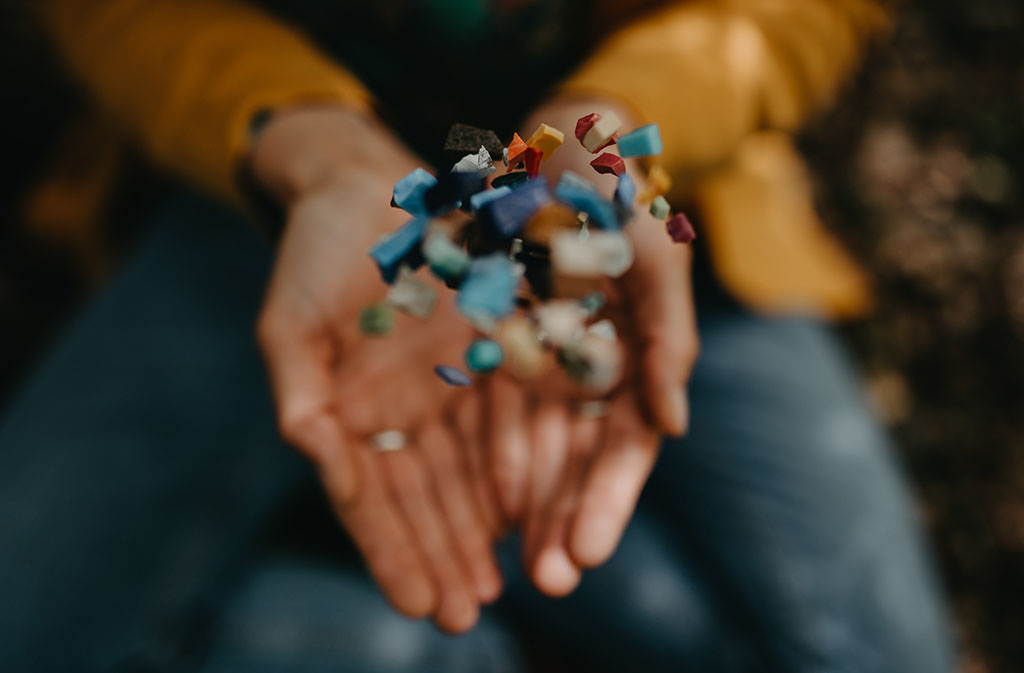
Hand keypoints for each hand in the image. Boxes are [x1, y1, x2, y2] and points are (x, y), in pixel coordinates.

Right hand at [252, 106, 500, 631]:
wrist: (367, 187)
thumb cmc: (315, 255)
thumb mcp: (290, 324)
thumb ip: (302, 396)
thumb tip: (318, 462)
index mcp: (352, 415)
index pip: (373, 499)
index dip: (394, 553)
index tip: (418, 604)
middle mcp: (404, 412)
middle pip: (428, 498)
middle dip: (445, 557)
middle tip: (465, 615)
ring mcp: (449, 387)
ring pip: (472, 470)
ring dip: (484, 528)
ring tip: (505, 584)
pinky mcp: (493, 353)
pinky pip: (511, 416)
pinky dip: (520, 464)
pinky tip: (532, 507)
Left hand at [488, 98, 698, 594]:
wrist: (559, 147)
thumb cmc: (616, 198)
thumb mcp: (655, 257)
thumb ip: (670, 338)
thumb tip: (675, 425)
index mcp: (636, 364)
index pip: (627, 451)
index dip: (609, 502)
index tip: (587, 551)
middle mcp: (590, 378)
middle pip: (578, 468)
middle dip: (564, 524)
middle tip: (548, 581)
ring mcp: (542, 368)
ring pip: (531, 454)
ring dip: (523, 511)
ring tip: (504, 567)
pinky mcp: (496, 351)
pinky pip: (486, 416)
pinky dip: (483, 460)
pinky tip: (472, 504)